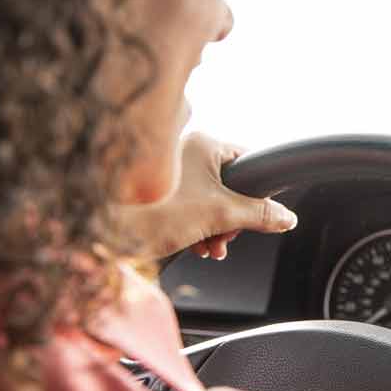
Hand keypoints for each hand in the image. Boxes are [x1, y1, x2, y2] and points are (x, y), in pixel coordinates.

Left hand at [114, 133, 297, 259]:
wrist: (103, 233)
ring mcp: (170, 171)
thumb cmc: (156, 215)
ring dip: (215, 226)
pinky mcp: (157, 192)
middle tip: (226, 237)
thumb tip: (288, 217)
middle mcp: (186, 150)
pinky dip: (197, 225)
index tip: (258, 214)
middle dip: (232, 217)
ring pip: (209, 198)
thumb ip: (259, 214)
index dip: (257, 190)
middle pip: (229, 183)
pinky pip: (189, 204)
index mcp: (204, 144)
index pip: (248, 160)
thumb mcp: (219, 215)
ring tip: (210, 246)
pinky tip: (196, 244)